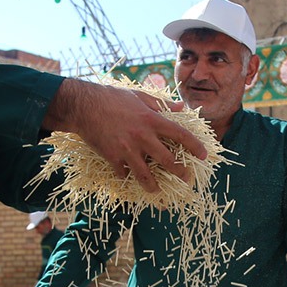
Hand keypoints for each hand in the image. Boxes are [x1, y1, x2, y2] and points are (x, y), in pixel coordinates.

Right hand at [46, 78, 207, 192]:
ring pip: (146, 175)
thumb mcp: (139, 96)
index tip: (203, 156)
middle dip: (181, 172)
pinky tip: (129, 177)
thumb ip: (161, 104)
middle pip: (168, 161)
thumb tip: (181, 106)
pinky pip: (124, 173)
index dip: (195, 146)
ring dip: (154, 186)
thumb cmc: (111, 98)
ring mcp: (127, 149)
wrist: (83, 106)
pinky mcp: (112, 158)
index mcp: (152, 120)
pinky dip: (127, 176)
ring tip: (158, 190)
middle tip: (187, 178)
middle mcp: (143, 137)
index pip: (180, 135)